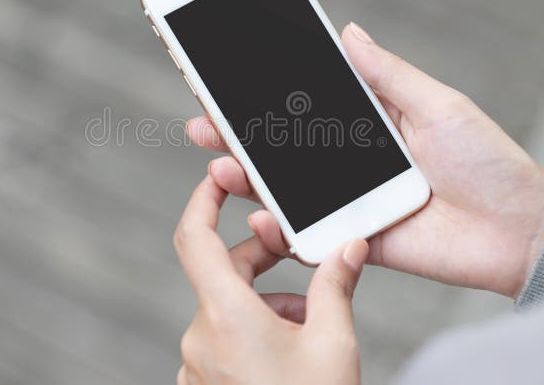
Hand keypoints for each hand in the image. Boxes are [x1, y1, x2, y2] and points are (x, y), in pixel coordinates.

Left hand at [175, 176, 368, 384]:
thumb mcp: (334, 345)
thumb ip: (336, 287)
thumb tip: (348, 249)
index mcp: (226, 316)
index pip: (195, 237)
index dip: (204, 200)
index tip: (217, 179)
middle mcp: (201, 338)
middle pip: (223, 274)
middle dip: (263, 260)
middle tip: (303, 261)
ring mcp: (198, 365)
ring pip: (228, 310)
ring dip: (267, 304)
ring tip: (312, 325)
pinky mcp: (204, 383)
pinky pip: (224, 341)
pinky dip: (254, 333)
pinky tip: (291, 350)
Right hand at [186, 23, 543, 297]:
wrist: (521, 230)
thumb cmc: (488, 162)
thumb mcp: (439, 106)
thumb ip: (389, 75)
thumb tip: (347, 33)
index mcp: (369, 126)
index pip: (307, 106)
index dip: (267, 96)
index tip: (227, 82)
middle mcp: (351, 164)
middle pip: (283, 150)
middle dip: (238, 138)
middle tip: (203, 123)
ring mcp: (350, 203)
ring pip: (286, 192)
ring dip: (247, 181)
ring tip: (219, 166)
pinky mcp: (355, 241)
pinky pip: (310, 238)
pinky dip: (282, 232)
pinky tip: (262, 217)